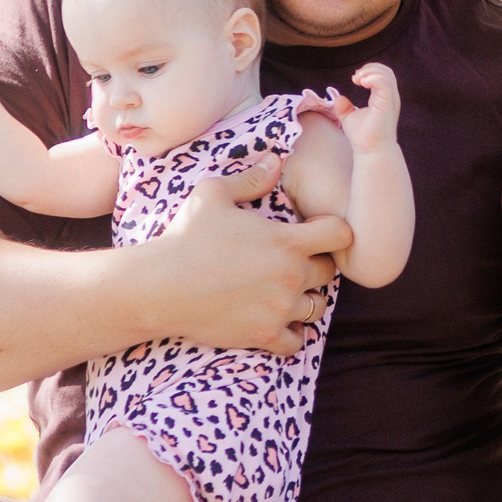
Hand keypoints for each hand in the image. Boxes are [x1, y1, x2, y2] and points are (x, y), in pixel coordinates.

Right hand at [152, 157, 350, 355]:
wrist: (159, 286)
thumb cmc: (185, 237)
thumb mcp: (213, 195)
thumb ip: (251, 178)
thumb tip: (276, 160)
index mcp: (288, 241)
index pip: (341, 234)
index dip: (333, 232)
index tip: (316, 234)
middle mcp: (291, 275)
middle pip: (329, 272)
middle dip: (316, 266)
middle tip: (291, 264)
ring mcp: (280, 308)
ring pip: (317, 308)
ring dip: (305, 300)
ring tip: (283, 294)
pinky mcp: (265, 335)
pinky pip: (297, 342)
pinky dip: (290, 334)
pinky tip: (274, 321)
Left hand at [318, 62, 402, 153]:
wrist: (371, 151)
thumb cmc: (363, 137)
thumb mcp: (350, 118)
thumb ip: (344, 107)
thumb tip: (339, 98)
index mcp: (384, 98)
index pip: (383, 75)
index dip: (369, 71)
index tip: (355, 79)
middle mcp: (390, 98)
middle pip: (386, 71)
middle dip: (370, 68)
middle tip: (356, 78)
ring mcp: (391, 100)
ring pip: (387, 74)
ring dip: (370, 72)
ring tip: (358, 80)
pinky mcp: (388, 104)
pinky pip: (384, 83)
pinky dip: (373, 78)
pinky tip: (362, 83)